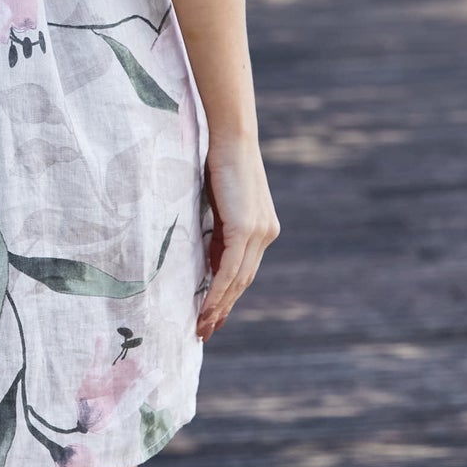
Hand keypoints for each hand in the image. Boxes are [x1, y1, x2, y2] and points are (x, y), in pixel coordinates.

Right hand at [196, 134, 279, 341]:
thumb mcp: (221, 202)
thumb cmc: (220, 161)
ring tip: (200, 325)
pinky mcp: (245, 229)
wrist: (232, 136)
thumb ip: (219, 230)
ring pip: (237, 280)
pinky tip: (205, 307)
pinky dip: (217, 291)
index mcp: (263, 227)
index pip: (245, 269)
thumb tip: (209, 257)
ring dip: (218, 306)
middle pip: (243, 281)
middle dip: (224, 308)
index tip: (214, 315)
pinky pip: (230, 269)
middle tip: (205, 330)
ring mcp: (258, 232)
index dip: (230, 295)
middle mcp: (266, 234)